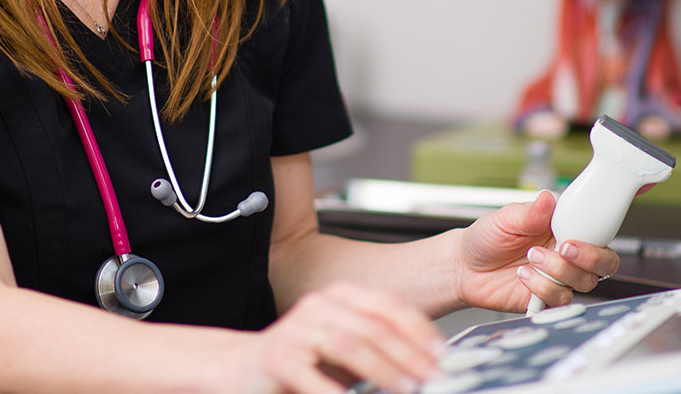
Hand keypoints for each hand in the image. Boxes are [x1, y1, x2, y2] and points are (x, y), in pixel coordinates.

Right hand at [238, 280, 441, 393]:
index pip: (389, 304)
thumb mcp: (343, 350)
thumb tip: (424, 367)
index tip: (442, 354)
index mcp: (339, 296)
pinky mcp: (278, 358)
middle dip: (410, 355)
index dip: (419, 329)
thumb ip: (377, 351)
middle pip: (374, 326)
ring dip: (385, 370)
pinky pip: (315, 376)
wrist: (237, 367)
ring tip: (408, 389)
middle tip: (433, 377)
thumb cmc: (299, 362)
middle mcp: (319, 306)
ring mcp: (297, 330)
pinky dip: (337, 391)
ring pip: (351, 344)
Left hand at [455, 191, 619, 311]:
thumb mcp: (506, 218)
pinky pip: (559, 300)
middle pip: (604, 264)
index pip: (597, 234)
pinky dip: (543, 289)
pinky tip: (523, 276)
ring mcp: (558, 278)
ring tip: (530, 258)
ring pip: (583, 282)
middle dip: (589, 259)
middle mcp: (566, 255)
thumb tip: (548, 199)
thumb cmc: (487, 238)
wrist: (465, 266)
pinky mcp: (546, 298)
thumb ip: (530, 212)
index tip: (572, 238)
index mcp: (563, 230)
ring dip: (557, 271)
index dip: (595, 239)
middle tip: (561, 249)